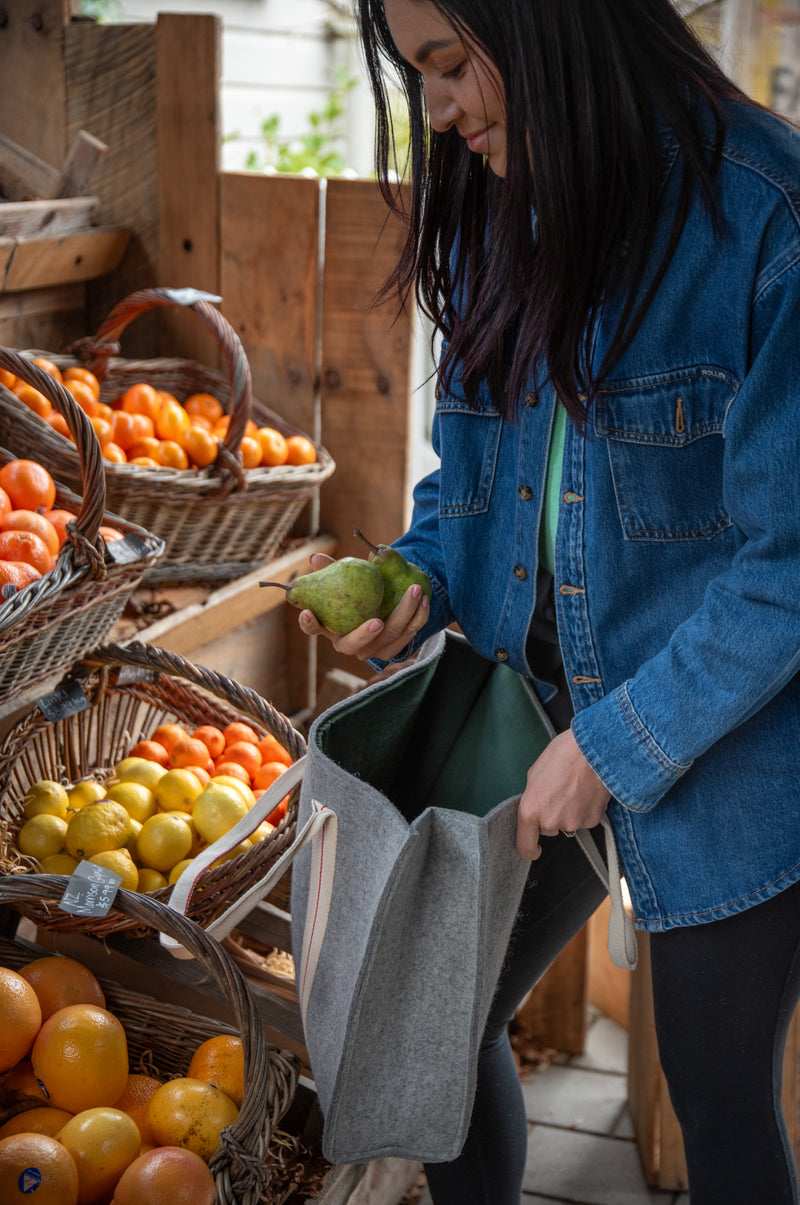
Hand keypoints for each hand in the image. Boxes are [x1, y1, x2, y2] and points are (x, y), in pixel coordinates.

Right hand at [297, 553, 429, 661]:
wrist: (389, 605)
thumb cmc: (360, 590)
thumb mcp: (348, 578)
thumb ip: (332, 568)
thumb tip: (316, 557)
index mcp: (331, 626)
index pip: (313, 629)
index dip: (308, 623)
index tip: (306, 612)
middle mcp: (349, 643)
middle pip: (352, 645)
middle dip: (364, 635)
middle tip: (377, 622)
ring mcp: (372, 650)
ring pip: (387, 638)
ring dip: (404, 615)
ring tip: (415, 590)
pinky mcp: (394, 649)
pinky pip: (408, 636)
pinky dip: (419, 617)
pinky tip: (425, 599)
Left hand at [517, 728, 609, 859]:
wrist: (594, 749)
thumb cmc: (563, 754)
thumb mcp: (535, 773)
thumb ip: (532, 796)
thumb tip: (536, 805)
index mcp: (530, 810)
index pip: (525, 846)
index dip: (529, 849)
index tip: (533, 848)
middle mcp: (550, 822)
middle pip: (548, 829)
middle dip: (551, 815)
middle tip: (559, 792)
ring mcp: (573, 823)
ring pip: (567, 824)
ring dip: (569, 811)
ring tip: (574, 787)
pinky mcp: (592, 821)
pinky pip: (584, 819)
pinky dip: (585, 809)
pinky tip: (586, 791)